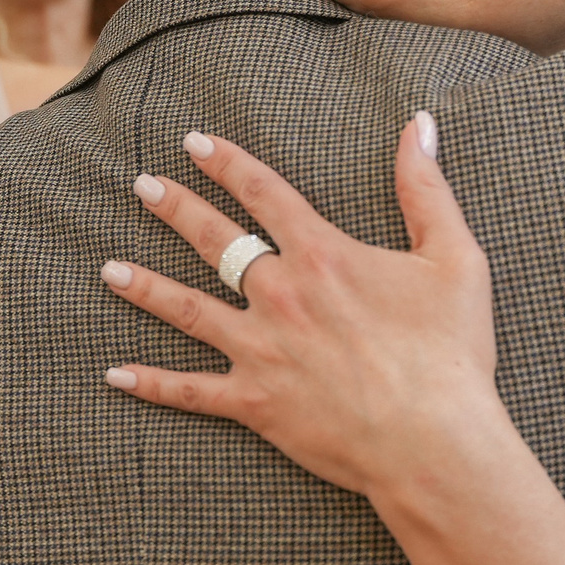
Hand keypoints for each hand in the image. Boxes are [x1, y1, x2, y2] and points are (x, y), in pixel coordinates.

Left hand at [98, 115, 502, 500]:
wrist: (433, 441)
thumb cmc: (451, 353)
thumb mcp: (454, 258)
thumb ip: (426, 188)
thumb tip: (418, 123)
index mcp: (322, 255)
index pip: (264, 193)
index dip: (227, 163)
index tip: (195, 143)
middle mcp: (280, 294)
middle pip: (214, 241)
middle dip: (175, 208)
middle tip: (143, 186)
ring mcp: (260, 350)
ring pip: (186, 310)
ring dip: (145, 286)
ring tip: (110, 269)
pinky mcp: (254, 403)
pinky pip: (190, 391)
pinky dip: (151, 384)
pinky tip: (115, 374)